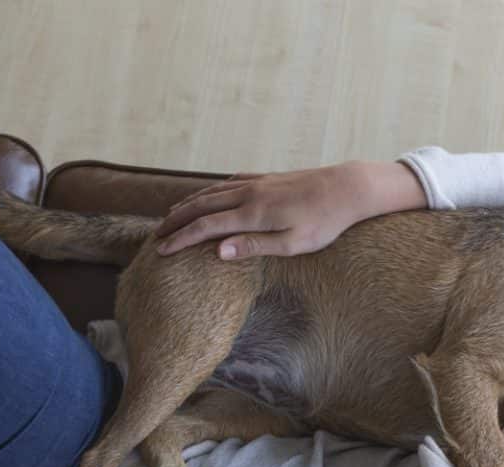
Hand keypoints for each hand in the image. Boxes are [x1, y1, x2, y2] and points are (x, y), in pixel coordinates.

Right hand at [153, 159, 425, 259]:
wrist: (347, 188)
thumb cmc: (324, 222)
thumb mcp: (293, 243)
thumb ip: (254, 246)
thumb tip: (218, 252)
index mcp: (253, 213)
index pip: (206, 227)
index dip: (181, 239)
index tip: (162, 251)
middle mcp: (249, 194)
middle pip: (200, 206)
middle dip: (175, 221)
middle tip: (156, 236)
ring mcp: (256, 183)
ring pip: (211, 192)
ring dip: (187, 205)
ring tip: (171, 216)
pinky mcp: (265, 178)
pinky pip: (227, 183)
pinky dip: (209, 191)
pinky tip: (205, 196)